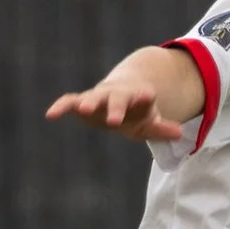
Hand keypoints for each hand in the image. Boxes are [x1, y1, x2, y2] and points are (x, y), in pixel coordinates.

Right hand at [46, 46, 200, 145]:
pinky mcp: (83, 102)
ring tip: (83, 111)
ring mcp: (99, 97)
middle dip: (115, 107)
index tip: (149, 96)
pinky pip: (70, 101)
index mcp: (137, 97)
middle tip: (114, 120)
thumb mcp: (150, 122)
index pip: (142, 98)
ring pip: (93, 98)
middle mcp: (117, 95)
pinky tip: (50, 115)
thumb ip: (162, 128)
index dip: (145, 97)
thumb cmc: (137, 112)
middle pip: (117, 99)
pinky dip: (61, 106)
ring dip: (89, 104)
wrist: (120, 96)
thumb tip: (179, 133)